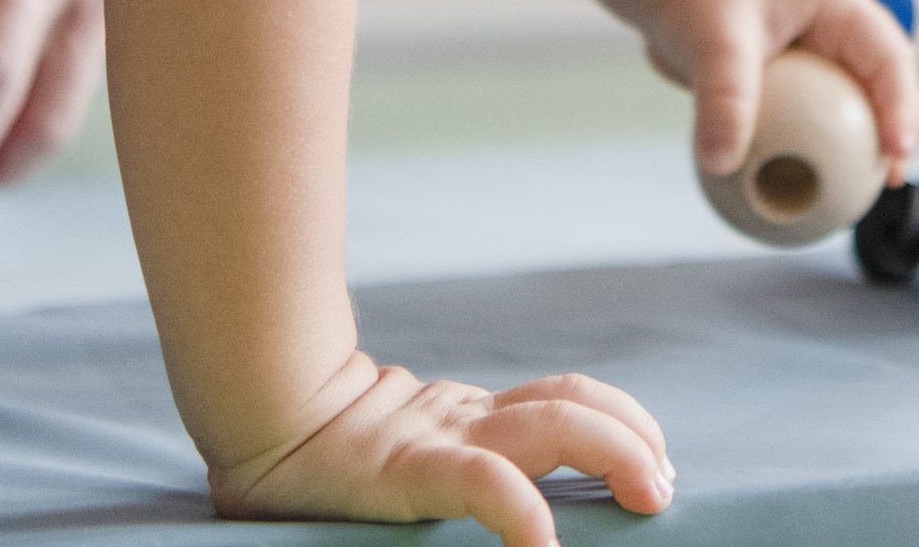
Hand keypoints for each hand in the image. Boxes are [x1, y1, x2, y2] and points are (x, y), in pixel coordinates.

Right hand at [212, 353, 671, 544]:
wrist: (253, 423)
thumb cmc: (316, 463)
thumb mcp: (403, 462)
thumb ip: (456, 469)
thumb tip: (511, 503)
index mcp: (469, 421)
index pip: (563, 401)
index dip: (621, 422)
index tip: (656, 463)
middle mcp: (469, 423)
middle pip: (575, 404)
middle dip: (637, 437)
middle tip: (665, 486)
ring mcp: (446, 439)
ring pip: (557, 423)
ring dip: (620, 452)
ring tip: (653, 493)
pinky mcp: (415, 470)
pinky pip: (490, 487)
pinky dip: (530, 516)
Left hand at [634, 0, 918, 179]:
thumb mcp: (714, 38)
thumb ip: (725, 96)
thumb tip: (723, 162)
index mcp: (838, 6)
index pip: (888, 55)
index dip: (903, 104)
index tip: (896, 149)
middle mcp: (836, 33)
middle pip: (883, 86)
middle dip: (895, 133)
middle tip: (890, 178)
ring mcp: (817, 60)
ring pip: (852, 108)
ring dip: (858, 151)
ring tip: (855, 197)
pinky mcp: (792, 85)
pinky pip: (811, 125)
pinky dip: (810, 155)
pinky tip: (797, 190)